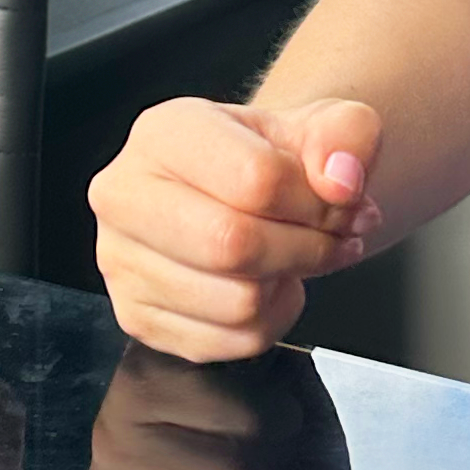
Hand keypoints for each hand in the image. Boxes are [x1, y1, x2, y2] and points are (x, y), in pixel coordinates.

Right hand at [89, 97, 383, 359]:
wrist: (241, 190)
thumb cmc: (271, 159)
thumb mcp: (324, 126)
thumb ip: (348, 135)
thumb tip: (341, 181)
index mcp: (164, 133)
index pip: (255, 180)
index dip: (319, 203)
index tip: (342, 203)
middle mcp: (124, 195)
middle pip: (233, 246)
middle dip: (306, 251)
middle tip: (332, 239)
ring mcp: (121, 261)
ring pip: (237, 303)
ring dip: (288, 287)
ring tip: (292, 257)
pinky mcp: (137, 316)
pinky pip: (229, 343)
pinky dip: (268, 321)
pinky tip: (265, 284)